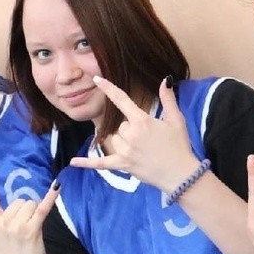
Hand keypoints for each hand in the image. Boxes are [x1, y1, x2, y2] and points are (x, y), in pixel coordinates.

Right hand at [0, 157, 58, 253]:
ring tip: (29, 232)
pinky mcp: (31, 230)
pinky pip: (42, 209)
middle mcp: (0, 222)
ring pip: (30, 204)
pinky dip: (50, 198)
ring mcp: (16, 226)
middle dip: (24, 211)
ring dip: (33, 215)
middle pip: (18, 201)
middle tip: (22, 231)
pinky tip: (56, 187)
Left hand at [69, 76, 200, 191]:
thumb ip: (168, 99)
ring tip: (143, 150)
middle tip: (149, 140)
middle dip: (132, 130)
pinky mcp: (123, 166)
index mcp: (142, 121)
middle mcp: (131, 135)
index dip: (108, 88)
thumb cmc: (180, 146)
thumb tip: (166, 79)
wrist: (181, 175)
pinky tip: (73, 162)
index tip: (97, 79)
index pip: (121, 100)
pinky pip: (101, 163)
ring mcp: (125, 151)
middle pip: (121, 126)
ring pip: (115, 140)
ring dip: (124, 142)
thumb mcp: (176, 120)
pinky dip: (87, 163)